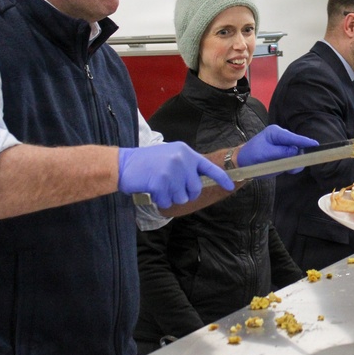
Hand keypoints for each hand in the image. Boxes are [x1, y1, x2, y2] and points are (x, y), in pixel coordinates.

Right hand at [118, 142, 233, 208]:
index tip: (230, 186)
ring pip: (182, 198)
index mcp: (186, 152)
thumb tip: (198, 182)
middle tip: (169, 186)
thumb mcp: (170, 156)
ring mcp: (172, 171)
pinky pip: (167, 202)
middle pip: (195, 189)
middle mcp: (182, 160)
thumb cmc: (146, 162)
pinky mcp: (161, 182)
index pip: (209, 167)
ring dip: (171, 197)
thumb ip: (186, 166)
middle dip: (184, 193)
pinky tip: (151, 190)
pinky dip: (159, 201)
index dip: (221, 178)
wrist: (123, 164)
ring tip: (159, 185)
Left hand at [236, 125, 318, 174]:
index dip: (304, 141)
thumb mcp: (264, 154)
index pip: (292, 137)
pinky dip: (293, 166)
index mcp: (276, 133)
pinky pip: (295, 161)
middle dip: (299, 155)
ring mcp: (285, 147)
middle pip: (298, 145)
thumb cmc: (251, 155)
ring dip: (296, 163)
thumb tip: (296, 151)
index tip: (315, 145)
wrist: (244, 163)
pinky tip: (287, 170)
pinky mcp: (285, 156)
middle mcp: (282, 138)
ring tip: (287, 169)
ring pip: (298, 154)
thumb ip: (281, 152)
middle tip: (294, 165)